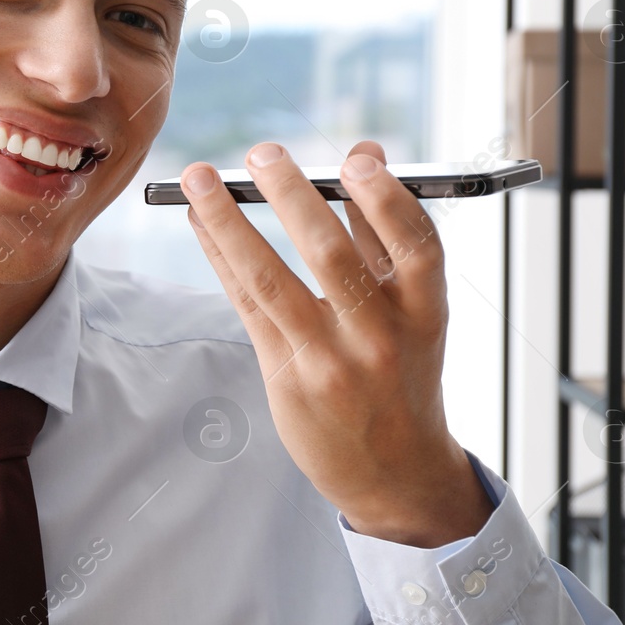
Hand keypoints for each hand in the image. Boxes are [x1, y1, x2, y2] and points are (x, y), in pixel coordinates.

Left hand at [181, 141, 491, 547]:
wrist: (394, 472)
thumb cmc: (401, 371)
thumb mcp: (412, 310)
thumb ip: (384, 233)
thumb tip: (367, 153)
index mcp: (425, 312)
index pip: (416, 244)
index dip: (386, 198)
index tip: (356, 159)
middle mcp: (380, 337)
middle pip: (333, 255)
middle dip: (292, 196)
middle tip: (261, 152)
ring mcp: (330, 361)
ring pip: (271, 279)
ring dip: (228, 222)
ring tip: (198, 179)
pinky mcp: (286, 377)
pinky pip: (245, 304)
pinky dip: (220, 255)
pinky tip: (200, 222)